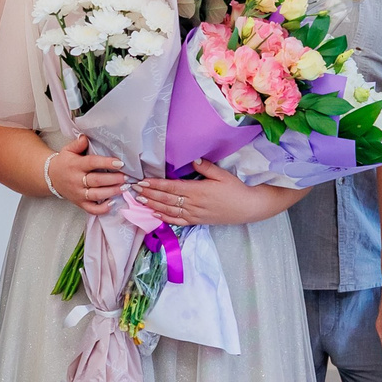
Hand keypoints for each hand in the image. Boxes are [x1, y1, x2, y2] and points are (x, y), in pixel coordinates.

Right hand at [45, 134, 124, 216]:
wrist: (50, 178)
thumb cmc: (64, 163)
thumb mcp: (68, 150)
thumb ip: (78, 144)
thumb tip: (86, 137)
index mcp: (75, 165)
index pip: (92, 163)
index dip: (106, 163)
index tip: (120, 163)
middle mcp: (76, 180)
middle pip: (97, 180)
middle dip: (114, 179)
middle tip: (127, 177)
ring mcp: (78, 193)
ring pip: (96, 195)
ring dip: (112, 192)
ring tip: (124, 188)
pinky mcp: (79, 203)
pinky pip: (91, 209)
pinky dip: (103, 208)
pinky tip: (113, 203)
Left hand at [134, 159, 278, 227]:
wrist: (248, 208)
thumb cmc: (236, 189)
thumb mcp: (223, 175)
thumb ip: (206, 168)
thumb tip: (193, 159)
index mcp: (197, 191)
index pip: (171, 187)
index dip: (155, 185)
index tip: (142, 181)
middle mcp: (193, 204)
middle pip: (166, 199)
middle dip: (148, 194)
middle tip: (134, 189)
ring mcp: (194, 215)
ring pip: (168, 211)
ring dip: (152, 205)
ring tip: (139, 200)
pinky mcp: (197, 221)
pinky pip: (177, 221)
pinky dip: (164, 218)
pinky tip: (154, 215)